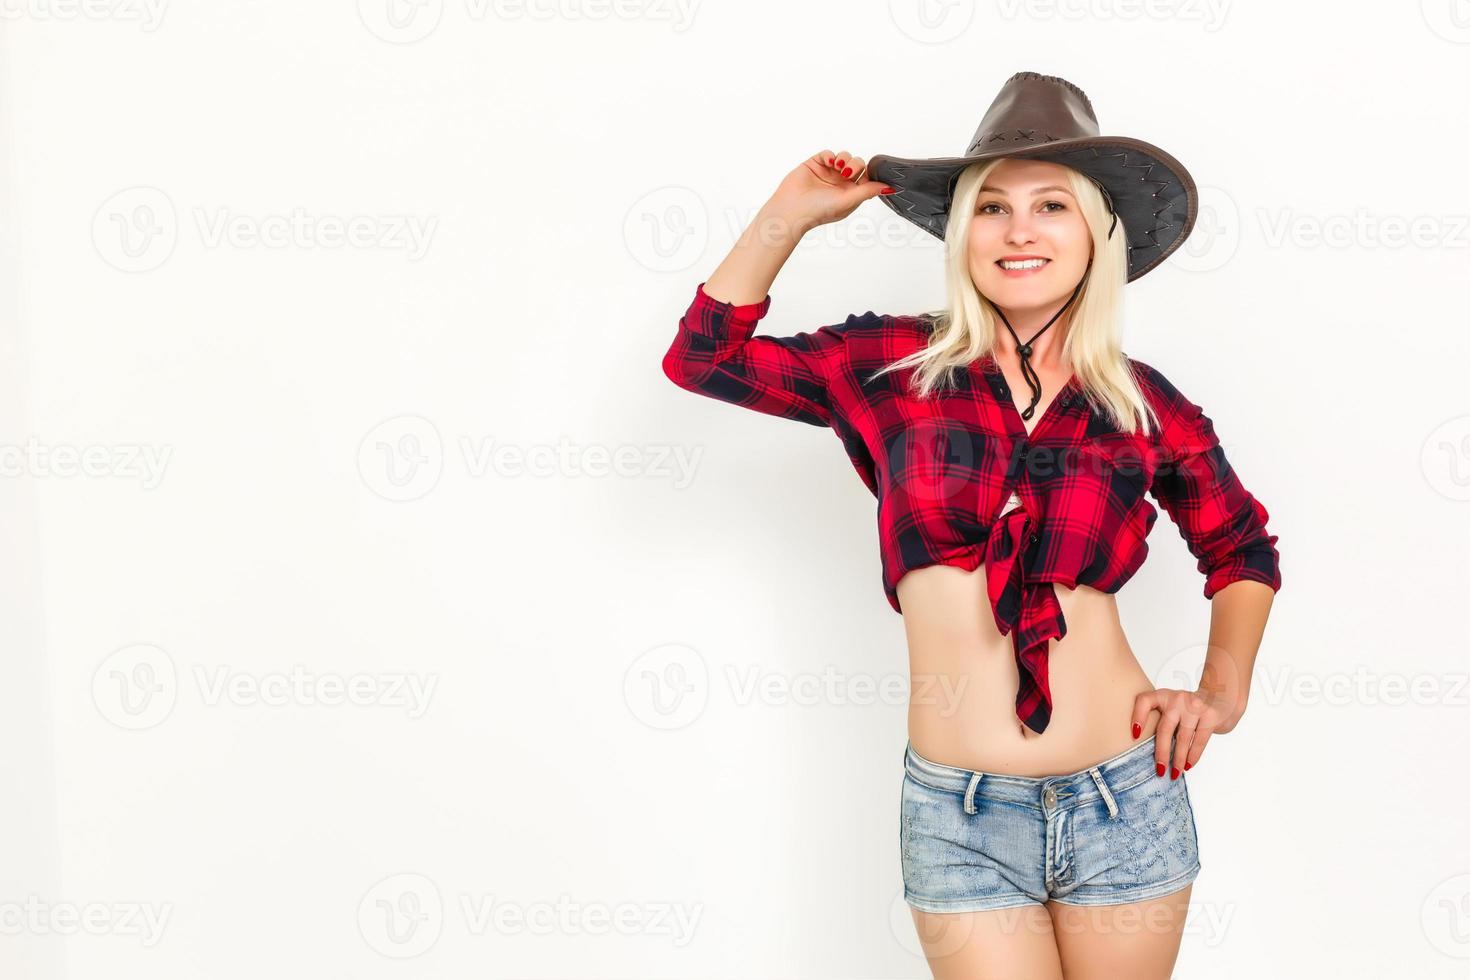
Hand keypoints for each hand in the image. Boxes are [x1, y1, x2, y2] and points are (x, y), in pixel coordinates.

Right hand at [760, 149, 891, 238]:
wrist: (791, 209)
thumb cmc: (818, 211)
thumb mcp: (848, 201)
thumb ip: (868, 191)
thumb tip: (889, 188)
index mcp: (850, 194)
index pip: (866, 178)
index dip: (870, 173)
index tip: (870, 173)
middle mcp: (840, 183)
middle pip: (858, 165)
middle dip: (856, 165)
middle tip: (848, 173)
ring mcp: (828, 173)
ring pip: (845, 157)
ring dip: (846, 158)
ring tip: (839, 166)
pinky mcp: (815, 164)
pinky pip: (829, 153)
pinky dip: (832, 155)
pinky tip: (831, 162)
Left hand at [1130, 687, 1240, 778]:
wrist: (1219, 695)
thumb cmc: (1187, 707)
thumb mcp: (1170, 704)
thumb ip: (1159, 719)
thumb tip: (1143, 748)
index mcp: (1163, 695)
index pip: (1144, 701)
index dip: (1138, 717)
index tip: (1134, 735)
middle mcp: (1177, 699)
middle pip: (1164, 729)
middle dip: (1162, 753)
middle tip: (1159, 770)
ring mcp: (1195, 707)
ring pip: (1183, 738)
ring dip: (1178, 759)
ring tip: (1175, 773)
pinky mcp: (1210, 716)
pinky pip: (1199, 741)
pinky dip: (1193, 756)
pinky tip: (1188, 766)